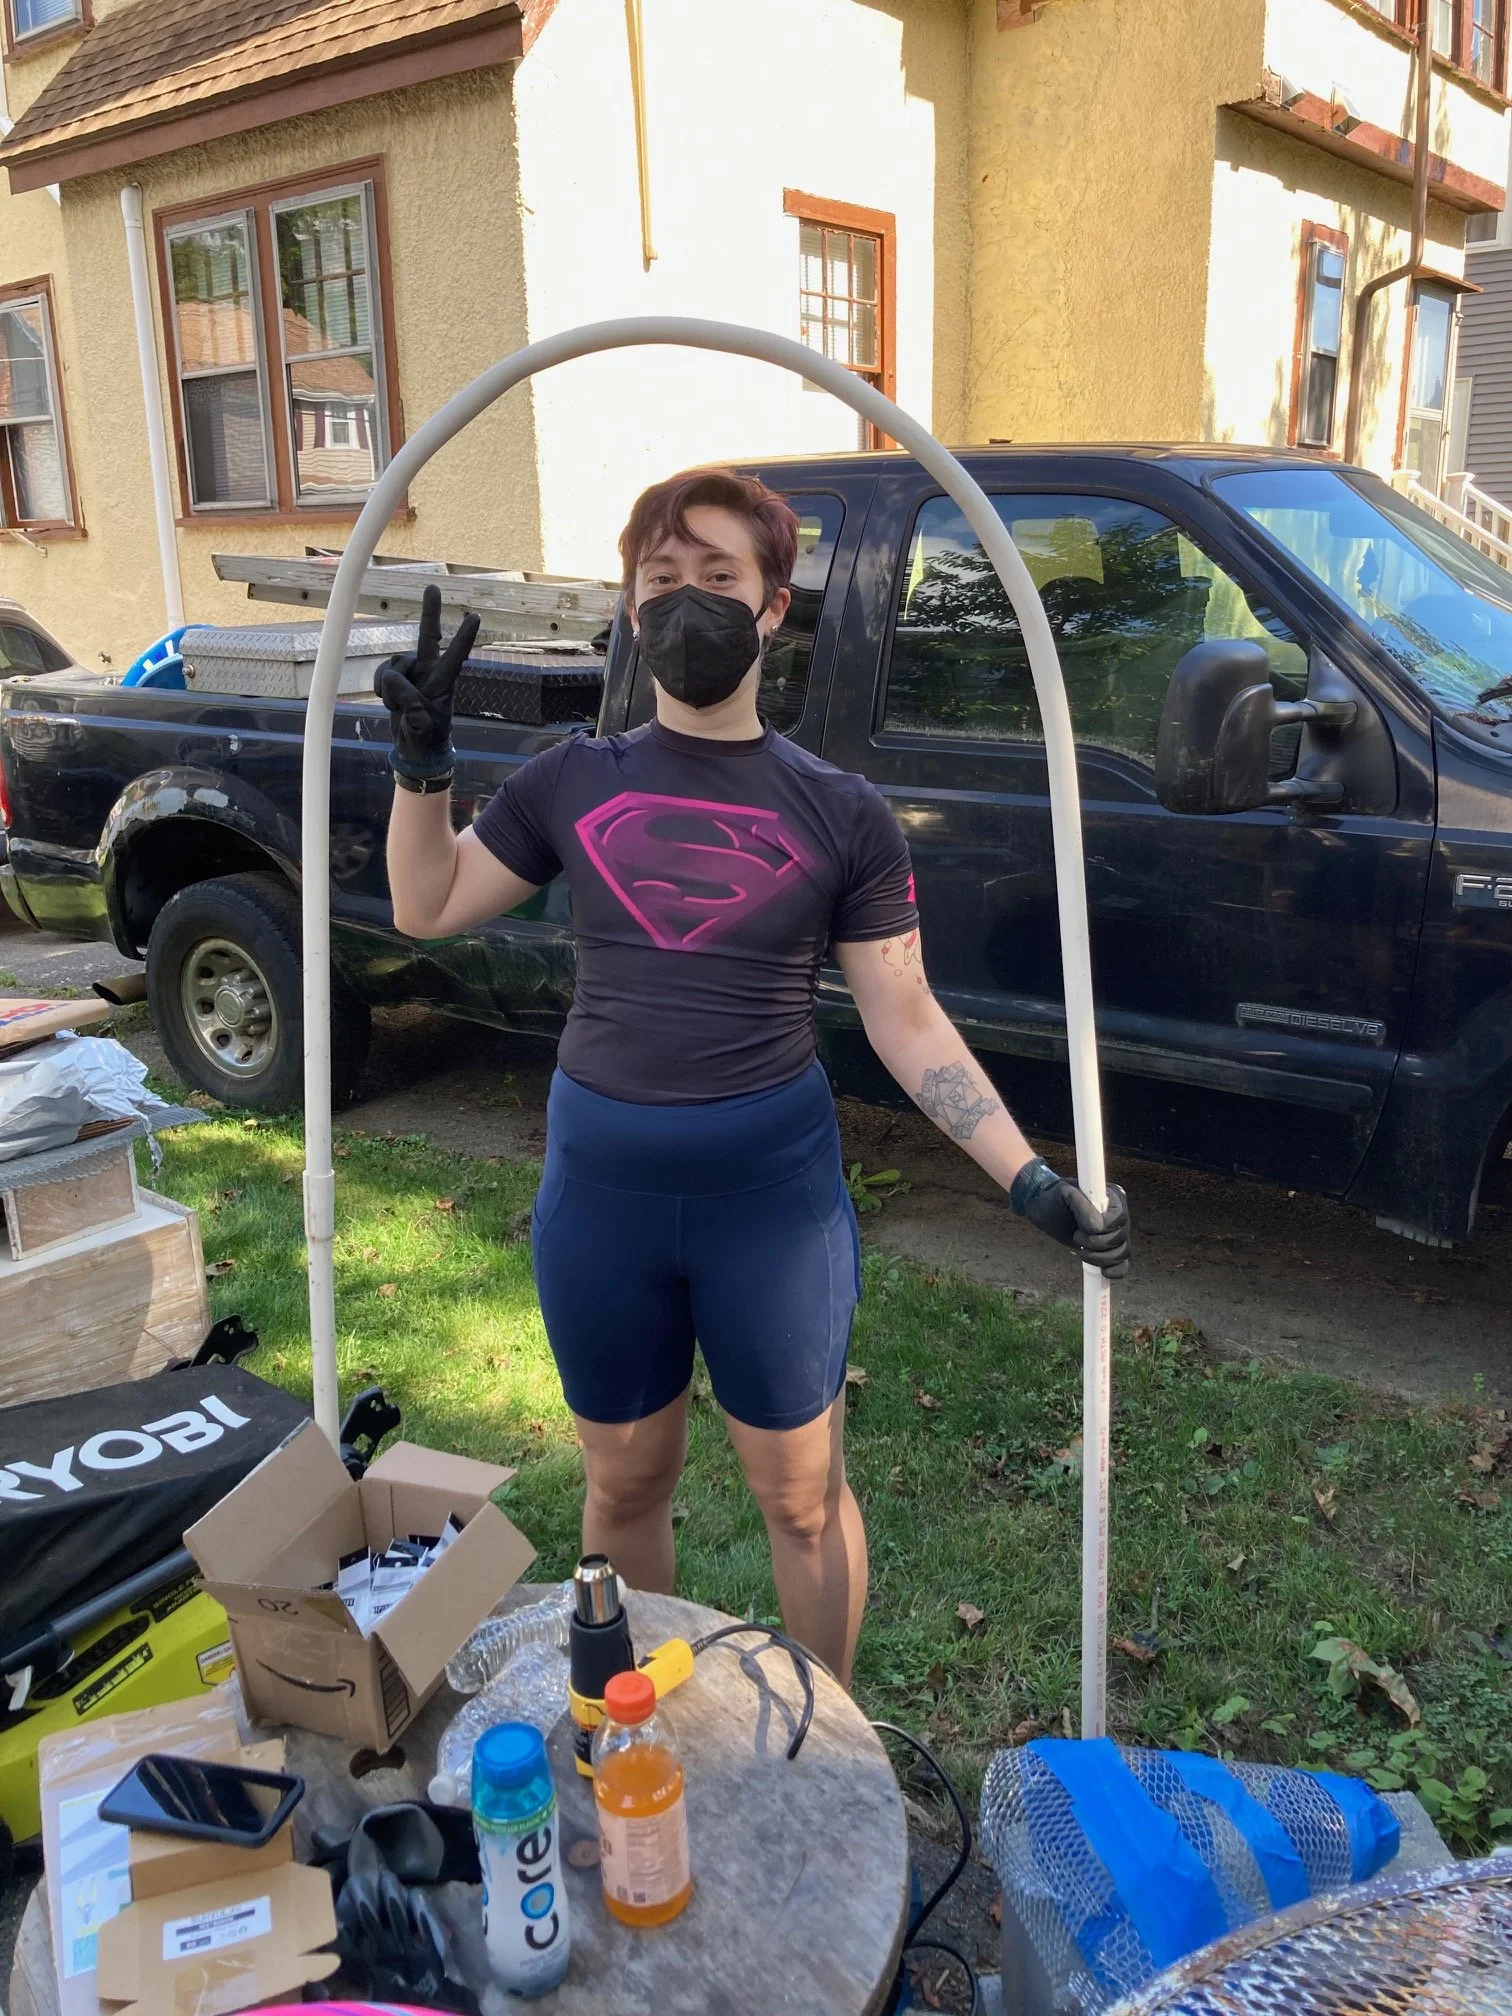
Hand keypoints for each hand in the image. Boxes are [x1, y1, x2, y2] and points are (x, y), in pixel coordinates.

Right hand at [374, 583, 479, 778]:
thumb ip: (411, 710)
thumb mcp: (421, 729)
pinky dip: (381, 688)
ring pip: (394, 664)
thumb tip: (398, 687)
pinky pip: (382, 673)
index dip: (464, 637)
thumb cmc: (425, 738)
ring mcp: (411, 672)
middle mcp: (428, 671)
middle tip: (433, 586)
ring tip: (398, 708)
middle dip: (429, 612)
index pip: (455, 657)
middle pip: (427, 637)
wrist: (413, 748)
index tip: (475, 617)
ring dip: (390, 687)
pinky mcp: (395, 678)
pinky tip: (389, 702)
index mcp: (444, 683)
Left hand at [1009, 1156, 1129, 1276]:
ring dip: (1100, 1258)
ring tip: (1081, 1251)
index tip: (1082, 1228)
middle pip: (1121, 1237)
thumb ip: (1082, 1206)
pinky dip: (1115, 1271)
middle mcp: (1118, 1216)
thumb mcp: (1065, 1194)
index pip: (1119, 1218)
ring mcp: (1116, 1234)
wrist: (1045, 1209)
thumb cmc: (1054, 1198)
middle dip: (1097, 1243)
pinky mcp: (1110, 1250)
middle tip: (1076, 1237)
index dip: (1104, 1228)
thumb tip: (1098, 1227)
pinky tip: (1103, 1272)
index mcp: (1113, 1198)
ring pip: (1122, 1252)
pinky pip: (1122, 1264)